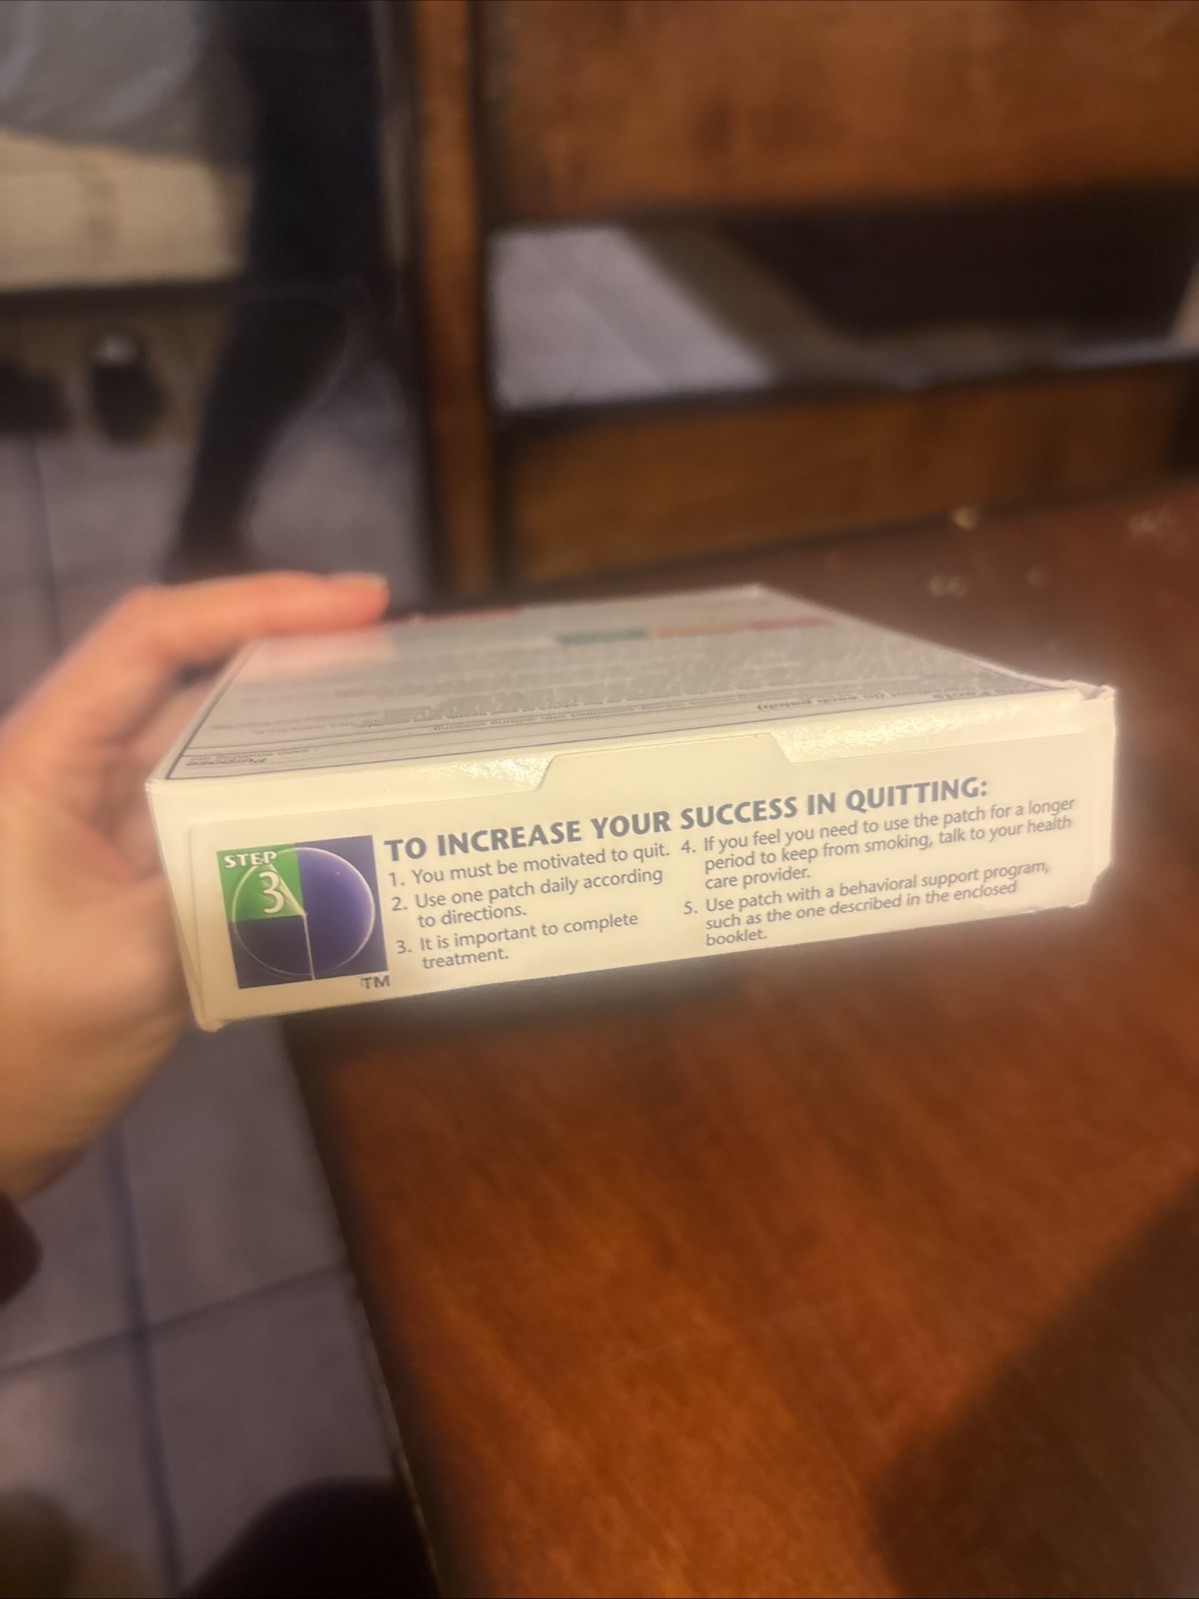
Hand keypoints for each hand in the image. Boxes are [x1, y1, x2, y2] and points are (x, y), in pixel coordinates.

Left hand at [0, 573, 387, 1198]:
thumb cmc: (27, 1041)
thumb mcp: (135, 964)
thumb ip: (235, 885)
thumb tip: (339, 835)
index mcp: (46, 760)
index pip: (151, 639)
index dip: (256, 604)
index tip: (360, 603)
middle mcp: (79, 764)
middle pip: (191, 671)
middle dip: (295, 646)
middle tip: (404, 648)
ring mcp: (111, 812)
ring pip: (213, 734)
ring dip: (298, 716)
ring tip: (395, 704)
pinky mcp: (139, 858)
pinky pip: (220, 799)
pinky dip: (285, 787)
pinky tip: (354, 788)